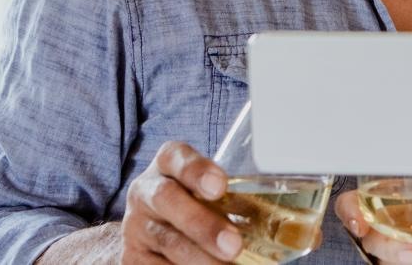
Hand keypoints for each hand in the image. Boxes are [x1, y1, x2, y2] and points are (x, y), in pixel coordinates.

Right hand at [119, 141, 242, 263]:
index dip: (197, 170)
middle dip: (203, 224)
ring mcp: (136, 224)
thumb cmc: (195, 204)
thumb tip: (278, 223)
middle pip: (167, 199)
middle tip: (234, 245)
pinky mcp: (132, 255)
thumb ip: (233, 198)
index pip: (176, 157)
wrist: (155, 232)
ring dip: (199, 258)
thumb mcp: (208, 193)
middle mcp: (146, 190)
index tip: (219, 186)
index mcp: (167, 164)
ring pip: (167, 240)